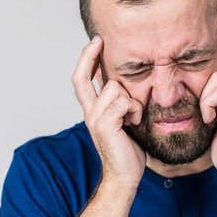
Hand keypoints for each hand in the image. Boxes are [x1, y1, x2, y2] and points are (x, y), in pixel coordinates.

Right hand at [72, 36, 145, 187]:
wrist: (124, 175)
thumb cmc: (126, 148)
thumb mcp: (120, 119)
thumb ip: (115, 101)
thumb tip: (114, 79)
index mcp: (91, 109)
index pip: (80, 79)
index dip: (85, 59)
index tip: (95, 41)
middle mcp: (88, 112)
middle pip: (81, 78)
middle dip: (89, 56)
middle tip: (99, 41)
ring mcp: (95, 118)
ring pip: (114, 88)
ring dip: (131, 99)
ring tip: (134, 114)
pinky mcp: (106, 125)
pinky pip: (123, 102)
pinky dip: (134, 109)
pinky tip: (135, 120)